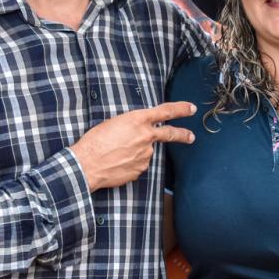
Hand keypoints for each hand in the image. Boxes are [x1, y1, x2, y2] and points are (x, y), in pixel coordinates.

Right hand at [69, 102, 195, 191]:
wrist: (87, 164)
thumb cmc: (94, 141)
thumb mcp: (113, 123)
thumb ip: (131, 126)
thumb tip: (137, 134)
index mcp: (137, 120)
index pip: (166, 111)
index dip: (181, 109)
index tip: (191, 109)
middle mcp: (145, 136)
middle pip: (170, 134)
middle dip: (183, 135)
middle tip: (191, 137)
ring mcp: (145, 155)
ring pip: (146, 152)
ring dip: (136, 153)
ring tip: (115, 154)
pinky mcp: (140, 169)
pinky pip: (137, 165)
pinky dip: (129, 164)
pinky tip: (116, 163)